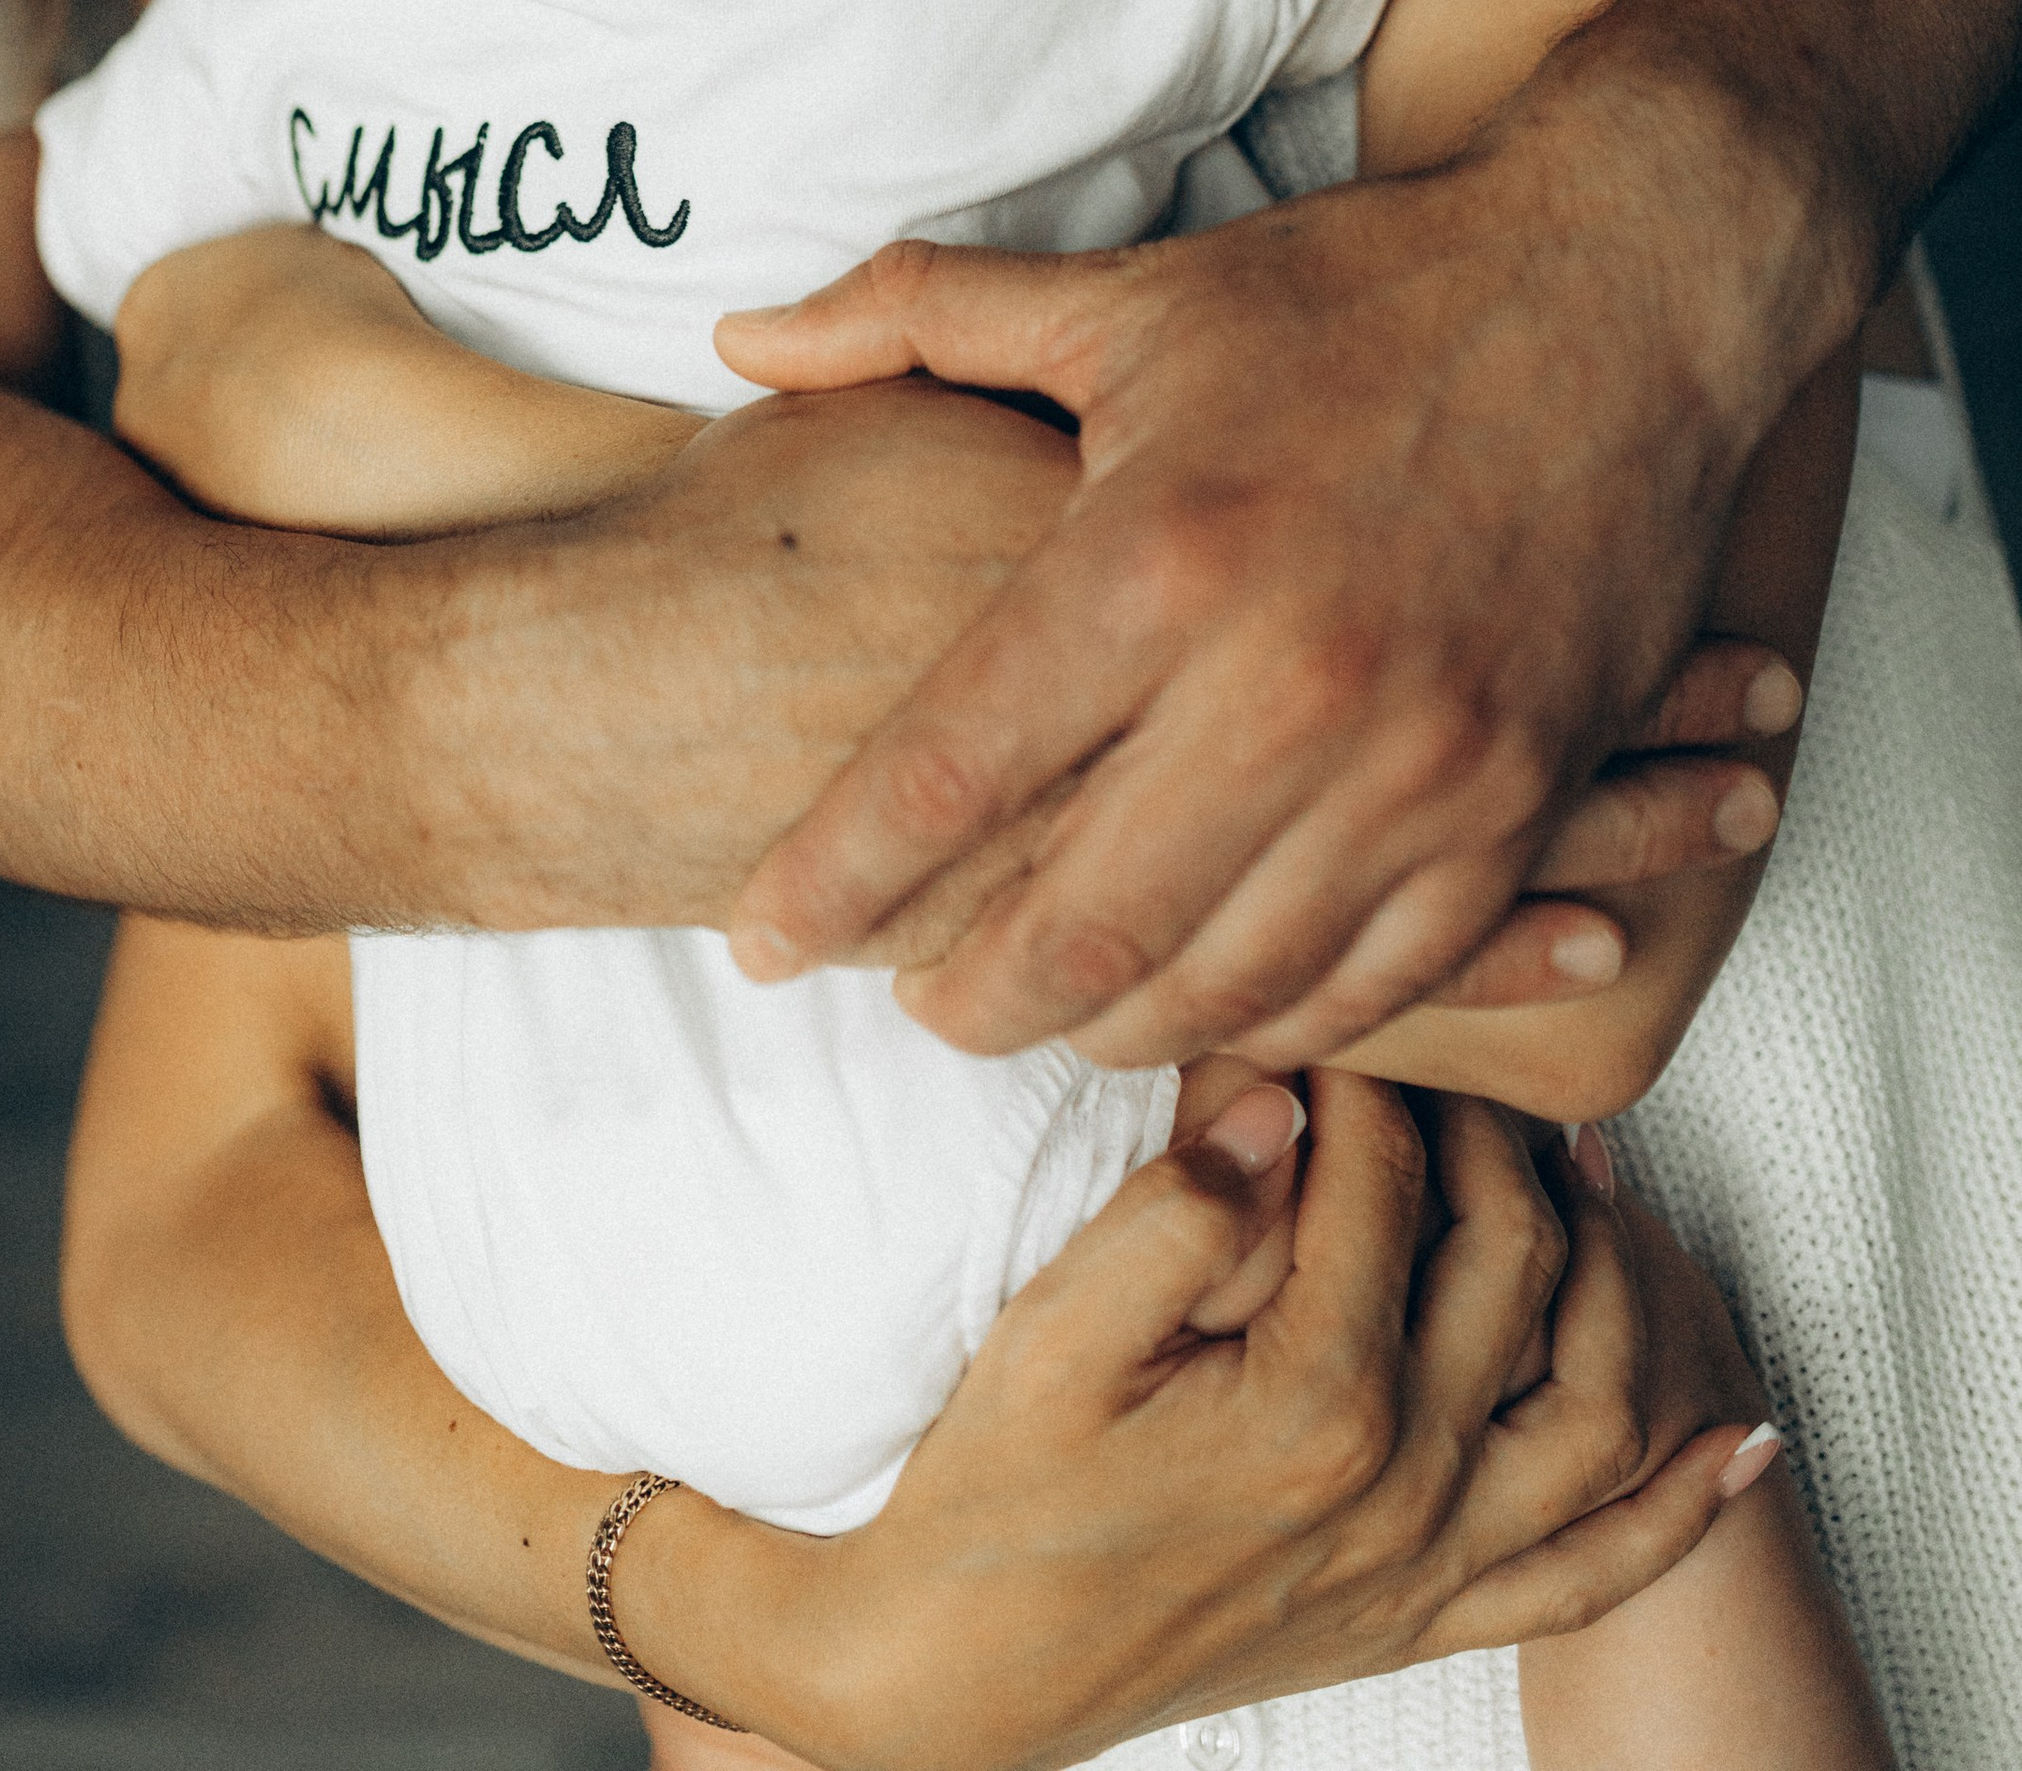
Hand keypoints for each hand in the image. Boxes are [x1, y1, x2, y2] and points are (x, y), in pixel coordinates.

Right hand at [628, 1075, 1762, 1770]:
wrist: (969, 1678)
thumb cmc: (997, 1505)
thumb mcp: (1048, 1336)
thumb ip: (1172, 1215)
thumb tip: (1269, 1105)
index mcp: (1312, 1400)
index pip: (1386, 1184)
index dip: (1364, 1077)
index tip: (1333, 1022)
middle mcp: (1401, 1485)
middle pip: (1511, 1263)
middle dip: (1488, 1140)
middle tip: (1440, 1072)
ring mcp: (1427, 1562)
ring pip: (1593, 1403)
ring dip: (1616, 1278)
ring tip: (1587, 1176)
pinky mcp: (1424, 1615)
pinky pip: (1594, 1569)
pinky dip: (1679, 1507)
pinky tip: (1730, 1437)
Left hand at [717, 117, 1791, 1064]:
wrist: (1630, 285)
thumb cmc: (1362, 291)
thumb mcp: (1127, 295)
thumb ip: (914, 320)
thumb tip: (741, 343)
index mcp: (1155, 552)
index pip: (946, 769)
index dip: (833, 876)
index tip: (759, 939)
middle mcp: (1280, 681)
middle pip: (1075, 927)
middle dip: (962, 996)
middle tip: (904, 1001)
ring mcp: (1416, 758)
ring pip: (1224, 982)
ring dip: (1111, 1027)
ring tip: (1041, 1012)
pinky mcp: (1519, 797)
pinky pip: (1380, 979)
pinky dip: (1279, 1019)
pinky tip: (1211, 1005)